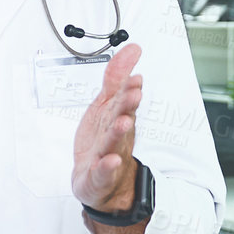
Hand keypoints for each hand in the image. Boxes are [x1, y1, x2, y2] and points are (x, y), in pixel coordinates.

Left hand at [71, 43, 143, 212]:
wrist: (102, 184)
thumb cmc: (104, 141)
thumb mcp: (107, 105)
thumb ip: (117, 78)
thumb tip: (132, 50)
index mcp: (118, 118)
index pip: (124, 101)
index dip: (128, 88)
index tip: (135, 77)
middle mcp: (116, 136)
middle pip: (122, 118)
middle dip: (128, 106)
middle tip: (134, 93)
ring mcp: (108, 156)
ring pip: (114, 143)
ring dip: (119, 132)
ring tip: (122, 122)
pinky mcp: (98, 176)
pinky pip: (103, 171)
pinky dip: (106, 166)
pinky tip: (108, 160)